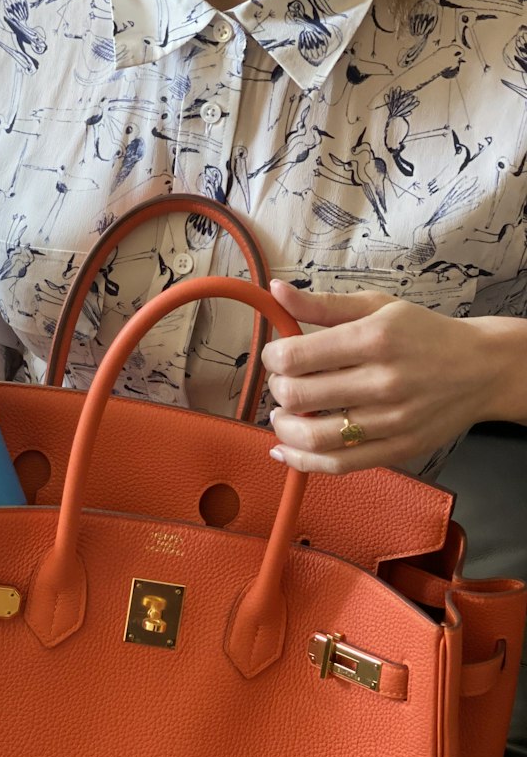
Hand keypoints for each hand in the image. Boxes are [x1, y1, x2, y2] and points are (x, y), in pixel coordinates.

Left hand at [261, 279, 494, 473]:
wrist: (483, 369)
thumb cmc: (425, 334)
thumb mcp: (378, 306)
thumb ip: (322, 304)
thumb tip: (276, 291)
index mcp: (374, 339)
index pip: (295, 357)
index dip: (273, 358)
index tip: (277, 356)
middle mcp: (383, 381)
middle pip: (297, 396)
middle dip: (277, 390)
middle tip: (284, 383)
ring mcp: (391, 421)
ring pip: (312, 436)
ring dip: (284, 428)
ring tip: (284, 415)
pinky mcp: (397, 449)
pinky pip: (337, 464)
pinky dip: (302, 461)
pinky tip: (287, 449)